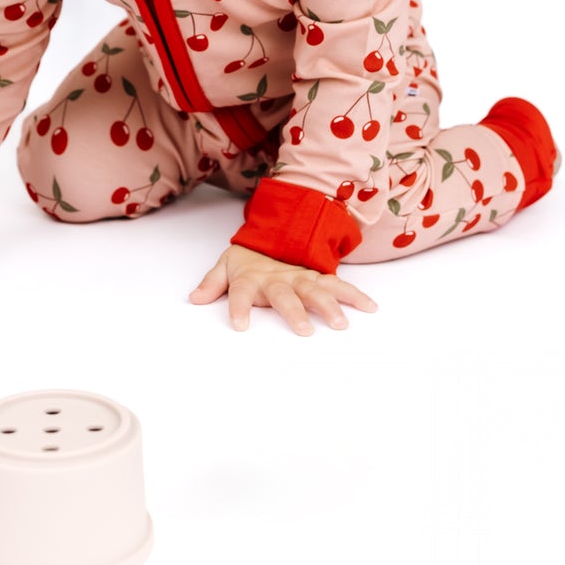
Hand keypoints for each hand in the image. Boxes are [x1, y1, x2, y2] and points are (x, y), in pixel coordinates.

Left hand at [189, 244, 376, 334]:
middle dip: (295, 312)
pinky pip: (337, 284)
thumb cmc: (249, 260)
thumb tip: (194, 298)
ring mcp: (299, 277)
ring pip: (315, 290)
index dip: (239, 308)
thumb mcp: (225, 266)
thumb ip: (212, 283)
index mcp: (251, 277)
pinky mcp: (317, 277)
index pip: (241, 292)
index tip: (240, 326)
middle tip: (305, 331)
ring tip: (340, 324)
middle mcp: (277, 278)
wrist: (274, 233)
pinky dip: (354, 294)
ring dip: (329, 305)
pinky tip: (369, 306)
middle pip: (285, 294)